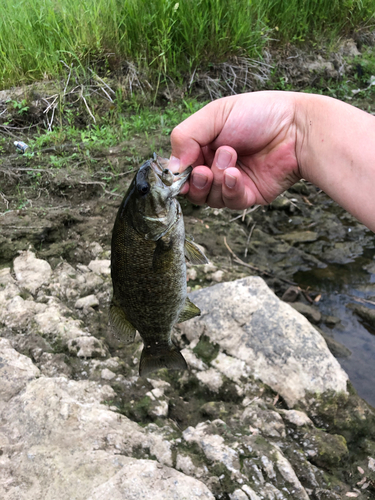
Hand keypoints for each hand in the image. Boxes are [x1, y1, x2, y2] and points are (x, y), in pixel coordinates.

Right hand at [169, 91, 300, 208]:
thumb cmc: (259, 114)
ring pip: (209, 198)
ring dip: (216, 180)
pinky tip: (236, 175)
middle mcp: (216, 165)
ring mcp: (232, 182)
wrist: (297, 128)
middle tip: (204, 169)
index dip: (178, 172)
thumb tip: (171, 167)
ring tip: (231, 159)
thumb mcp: (214, 115)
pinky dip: (229, 189)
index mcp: (206, 145)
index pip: (182, 166)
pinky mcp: (248, 196)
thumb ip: (185, 137)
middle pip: (192, 187)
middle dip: (196, 180)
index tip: (179, 171)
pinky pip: (230, 202)